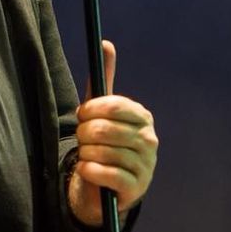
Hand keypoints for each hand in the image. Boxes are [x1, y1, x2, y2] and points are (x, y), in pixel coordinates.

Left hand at [67, 39, 157, 228]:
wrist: (106, 185)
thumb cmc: (103, 141)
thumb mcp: (102, 111)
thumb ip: (103, 80)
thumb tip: (105, 43)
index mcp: (142, 117)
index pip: (114, 105)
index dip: (91, 110)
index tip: (81, 115)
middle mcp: (149, 139)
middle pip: (105, 130)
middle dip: (84, 134)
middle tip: (81, 139)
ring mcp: (146, 165)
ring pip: (103, 152)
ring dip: (85, 154)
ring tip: (85, 155)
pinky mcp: (136, 188)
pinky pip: (106, 175)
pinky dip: (90, 171)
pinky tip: (87, 170)